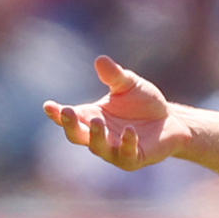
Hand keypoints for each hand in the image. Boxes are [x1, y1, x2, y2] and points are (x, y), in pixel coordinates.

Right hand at [42, 55, 192, 170]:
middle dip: (69, 125)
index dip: (56, 113)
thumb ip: (114, 76)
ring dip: (95, 136)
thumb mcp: (129, 85)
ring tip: (96, 122)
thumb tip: (100, 59)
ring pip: (98, 147)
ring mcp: (114, 149)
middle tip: (66, 112)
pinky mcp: (133, 158)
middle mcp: (99, 135)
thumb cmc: (143, 102)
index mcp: (91, 117)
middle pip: (76, 135)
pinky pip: (126, 154)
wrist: (170, 119)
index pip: (69, 117)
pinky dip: (126, 143)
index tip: (48, 105)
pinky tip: (129, 131)